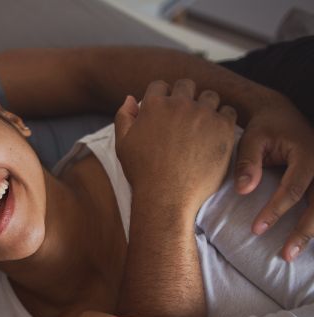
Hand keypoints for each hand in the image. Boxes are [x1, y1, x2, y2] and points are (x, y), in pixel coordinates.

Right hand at [114, 79, 237, 212]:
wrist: (166, 196)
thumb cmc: (142, 172)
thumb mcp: (122, 144)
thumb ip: (124, 117)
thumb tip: (130, 98)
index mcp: (154, 105)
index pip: (160, 85)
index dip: (162, 96)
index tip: (166, 109)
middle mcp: (180, 104)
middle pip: (186, 85)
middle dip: (185, 96)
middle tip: (185, 116)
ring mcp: (203, 114)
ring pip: (210, 96)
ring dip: (206, 106)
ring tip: (202, 125)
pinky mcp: (223, 128)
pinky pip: (229, 112)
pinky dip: (223, 119)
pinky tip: (215, 133)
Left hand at [235, 97, 313, 260]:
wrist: (282, 114)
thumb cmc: (264, 128)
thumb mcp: (251, 139)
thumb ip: (247, 163)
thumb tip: (243, 191)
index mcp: (307, 154)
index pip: (293, 188)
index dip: (275, 211)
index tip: (256, 230)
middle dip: (303, 231)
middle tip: (286, 254)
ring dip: (313, 231)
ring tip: (294, 254)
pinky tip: (309, 241)